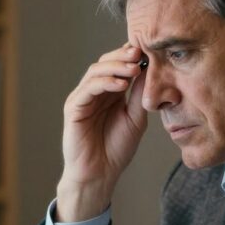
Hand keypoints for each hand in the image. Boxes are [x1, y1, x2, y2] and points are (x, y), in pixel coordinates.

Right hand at [56, 44, 147, 221]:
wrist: (100, 173)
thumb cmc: (116, 149)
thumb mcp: (135, 118)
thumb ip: (139, 95)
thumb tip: (150, 69)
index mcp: (110, 92)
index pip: (118, 65)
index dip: (131, 56)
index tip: (149, 51)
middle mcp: (95, 92)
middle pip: (105, 63)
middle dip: (123, 56)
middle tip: (141, 53)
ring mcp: (83, 98)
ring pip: (96, 71)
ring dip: (115, 67)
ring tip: (134, 68)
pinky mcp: (73, 107)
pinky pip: (88, 89)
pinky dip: (104, 83)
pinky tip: (121, 85)